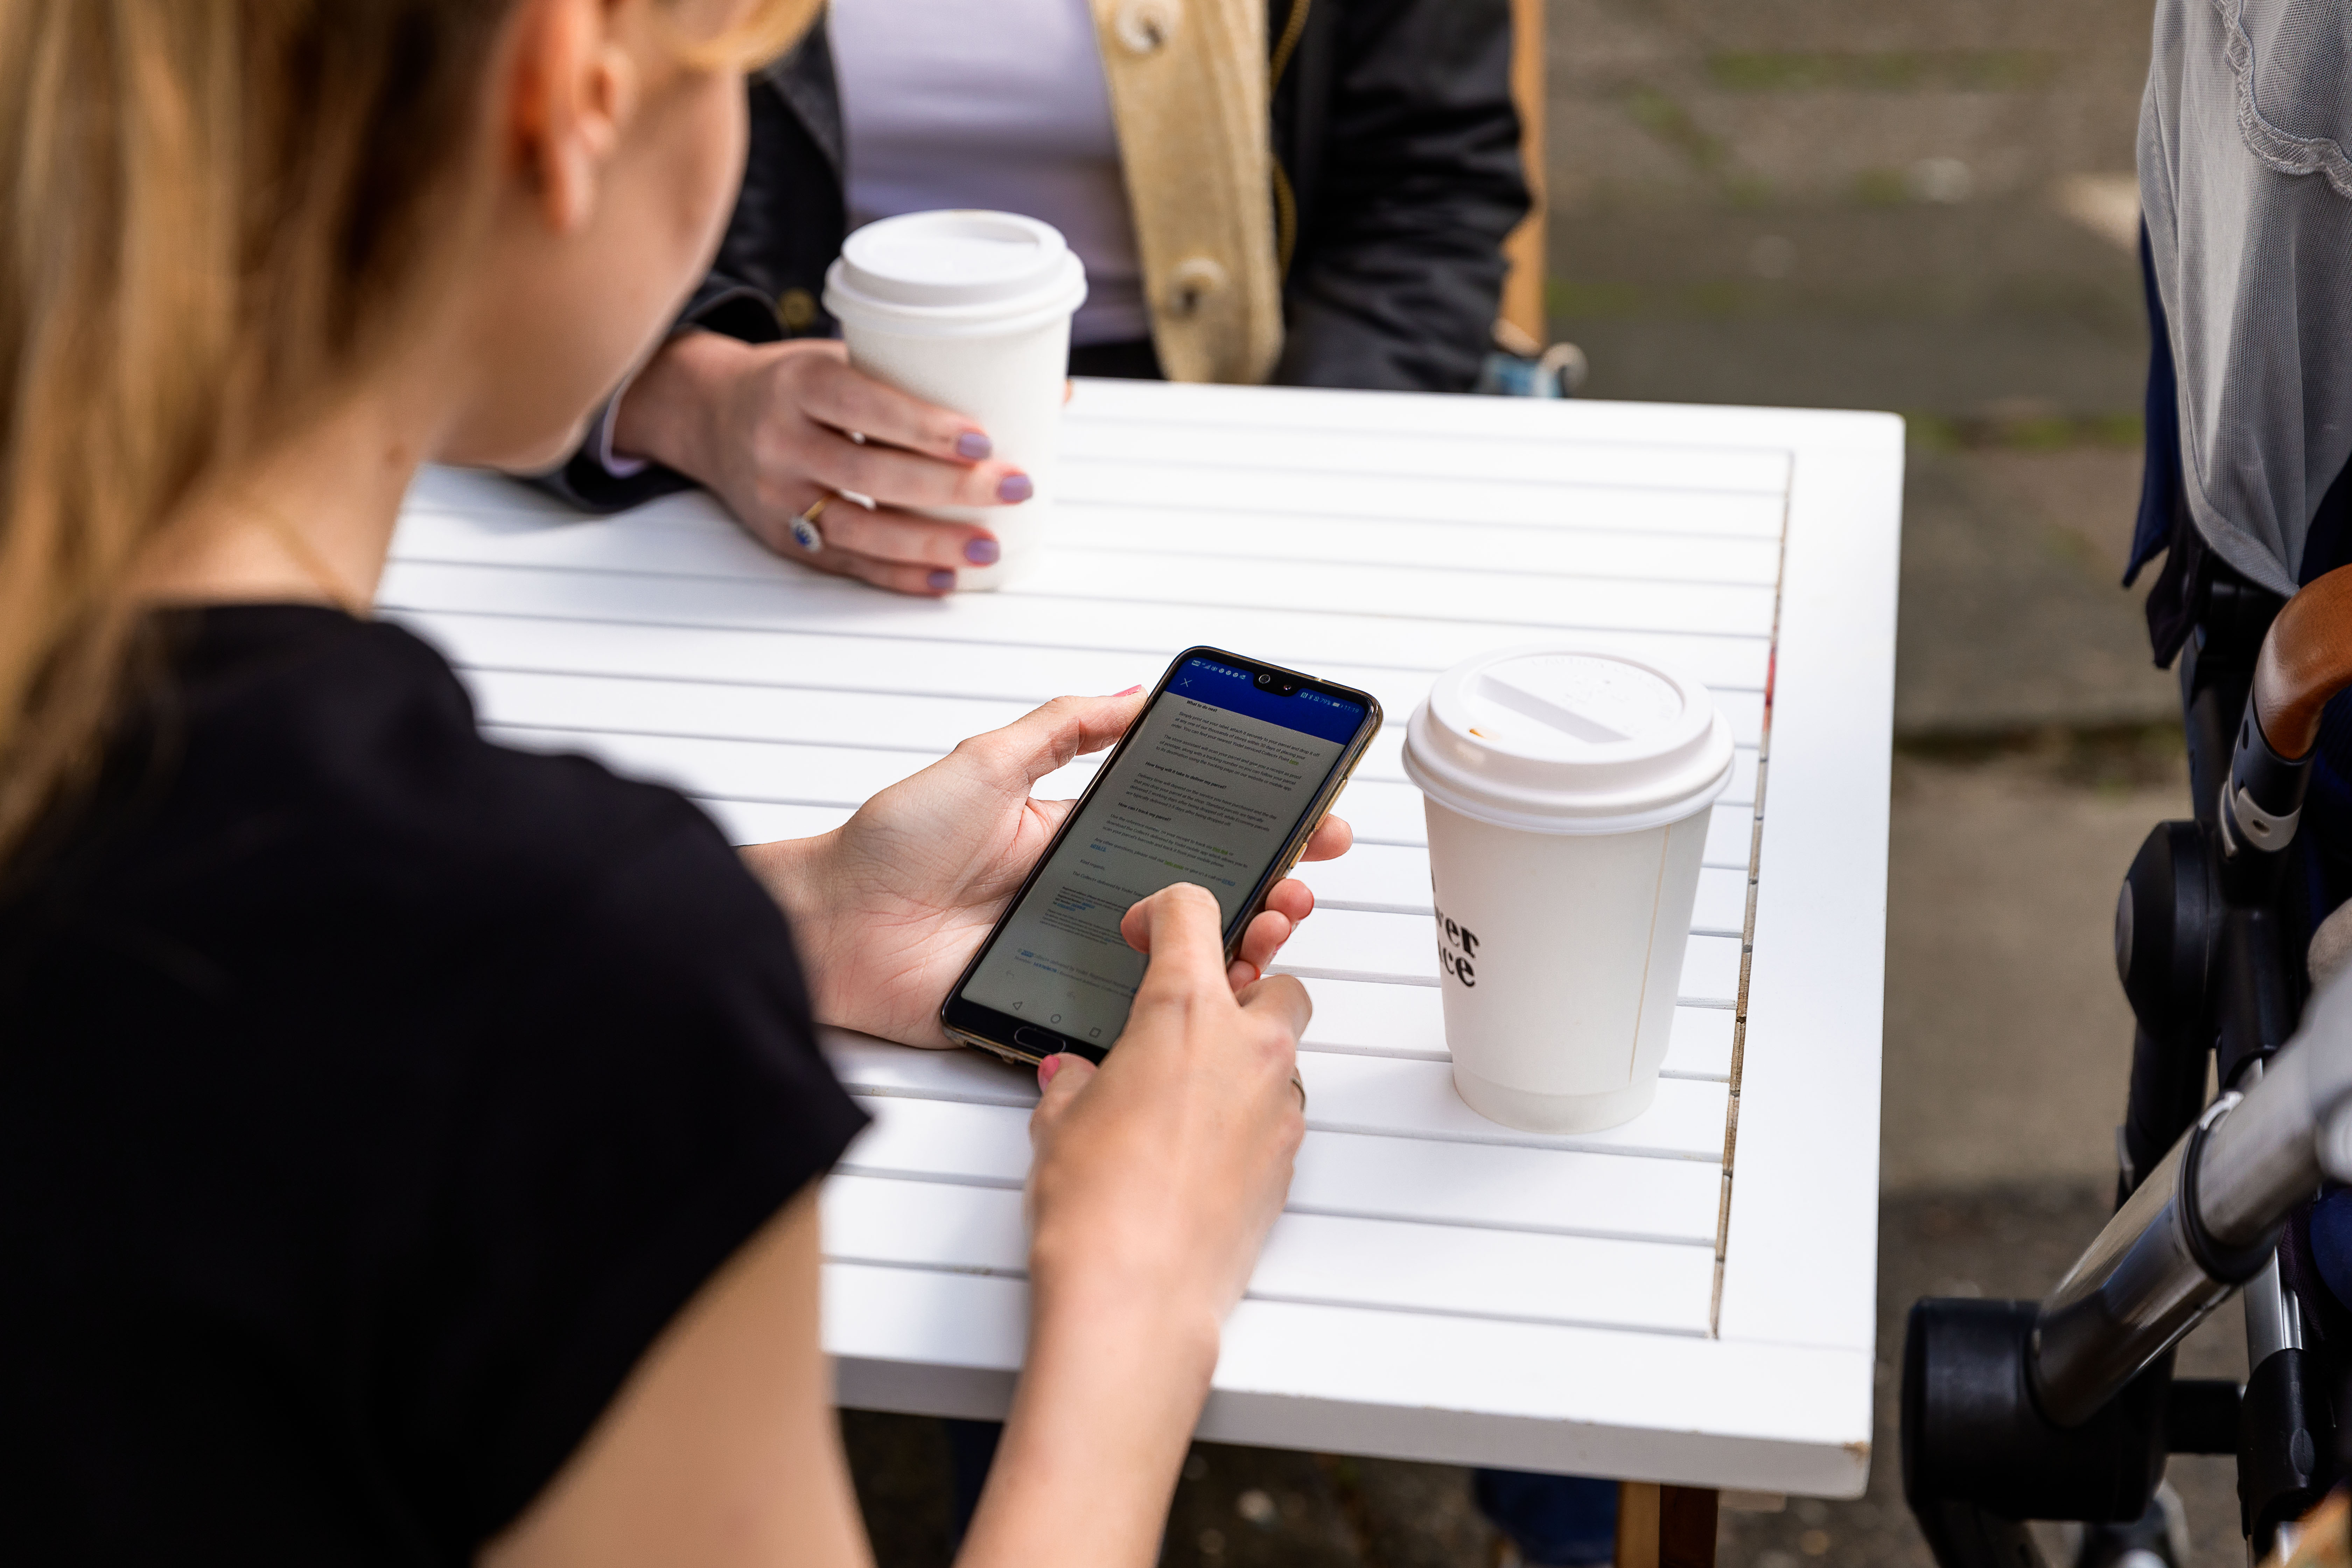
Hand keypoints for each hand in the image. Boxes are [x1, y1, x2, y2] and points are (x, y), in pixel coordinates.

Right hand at [613, 329, 1031, 594]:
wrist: (711, 413)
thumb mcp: (848, 358)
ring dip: (928, 544)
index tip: (982, 437)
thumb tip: (1054, 391)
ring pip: (858, 528)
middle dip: (948, 488)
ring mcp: (777, 495)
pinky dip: (897, 576)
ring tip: (988, 546)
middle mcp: (780, 440)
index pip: (862, 404)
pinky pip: (845, 565)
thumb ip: (929, 375)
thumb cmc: (803, 382)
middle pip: (870, 472)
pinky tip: (943, 580)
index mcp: (800, 383)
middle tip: (1014, 487)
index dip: (922, 424)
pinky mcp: (781, 538)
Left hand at [739, 690, 1353, 1046]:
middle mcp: (1084, 903)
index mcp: (1076, 841)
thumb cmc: (891, 841)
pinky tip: (1217, 994)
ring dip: (1237, 948)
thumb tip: (1135, 694)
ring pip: (1174, 965)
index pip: (1184, 835)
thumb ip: (1062, 726)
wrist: (830, 921)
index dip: (1249, 830)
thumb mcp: (985, 760)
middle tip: (1305, 880)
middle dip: (1265, 890)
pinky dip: (1176, 1013)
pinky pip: (1123, 1021)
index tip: (1305, 819)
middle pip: (1195, 903)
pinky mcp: (1048, 1012)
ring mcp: (1073, 961)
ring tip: (1274, 926)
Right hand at [957, 885, 1308, 1567]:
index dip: (1163, 911)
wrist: (1138, 1301)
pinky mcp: (1290, 1164)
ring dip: (1243, 1061)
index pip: (1192, 913)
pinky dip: (1247, 1118)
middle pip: (1274, 982)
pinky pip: (1278, 1116)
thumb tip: (1077, 1079)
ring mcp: (1279, 1109)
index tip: (1145, 930)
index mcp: (1185, 1013)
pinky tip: (1195, 1152)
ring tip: (1180, 1099)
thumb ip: (1074, 1084)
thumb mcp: (1058, 1124)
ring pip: (1282, 1055)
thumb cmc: (1095, 1208)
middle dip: (1238, 991)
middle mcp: (1249, 1050)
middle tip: (1183, 1022)